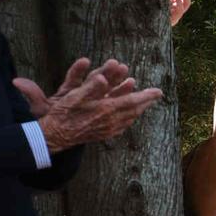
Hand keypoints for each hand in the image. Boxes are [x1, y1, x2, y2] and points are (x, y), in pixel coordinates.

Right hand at [20, 57, 163, 150]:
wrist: (57, 136)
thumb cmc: (64, 114)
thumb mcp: (74, 96)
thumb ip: (91, 87)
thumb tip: (104, 78)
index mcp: (107, 110)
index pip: (133, 101)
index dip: (146, 96)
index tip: (159, 91)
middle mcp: (112, 121)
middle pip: (135, 111)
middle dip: (146, 102)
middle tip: (155, 95)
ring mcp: (109, 130)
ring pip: (130, 119)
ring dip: (138, 109)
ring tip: (144, 103)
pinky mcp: (104, 135)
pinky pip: (123, 126)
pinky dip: (129, 118)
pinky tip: (129, 117)